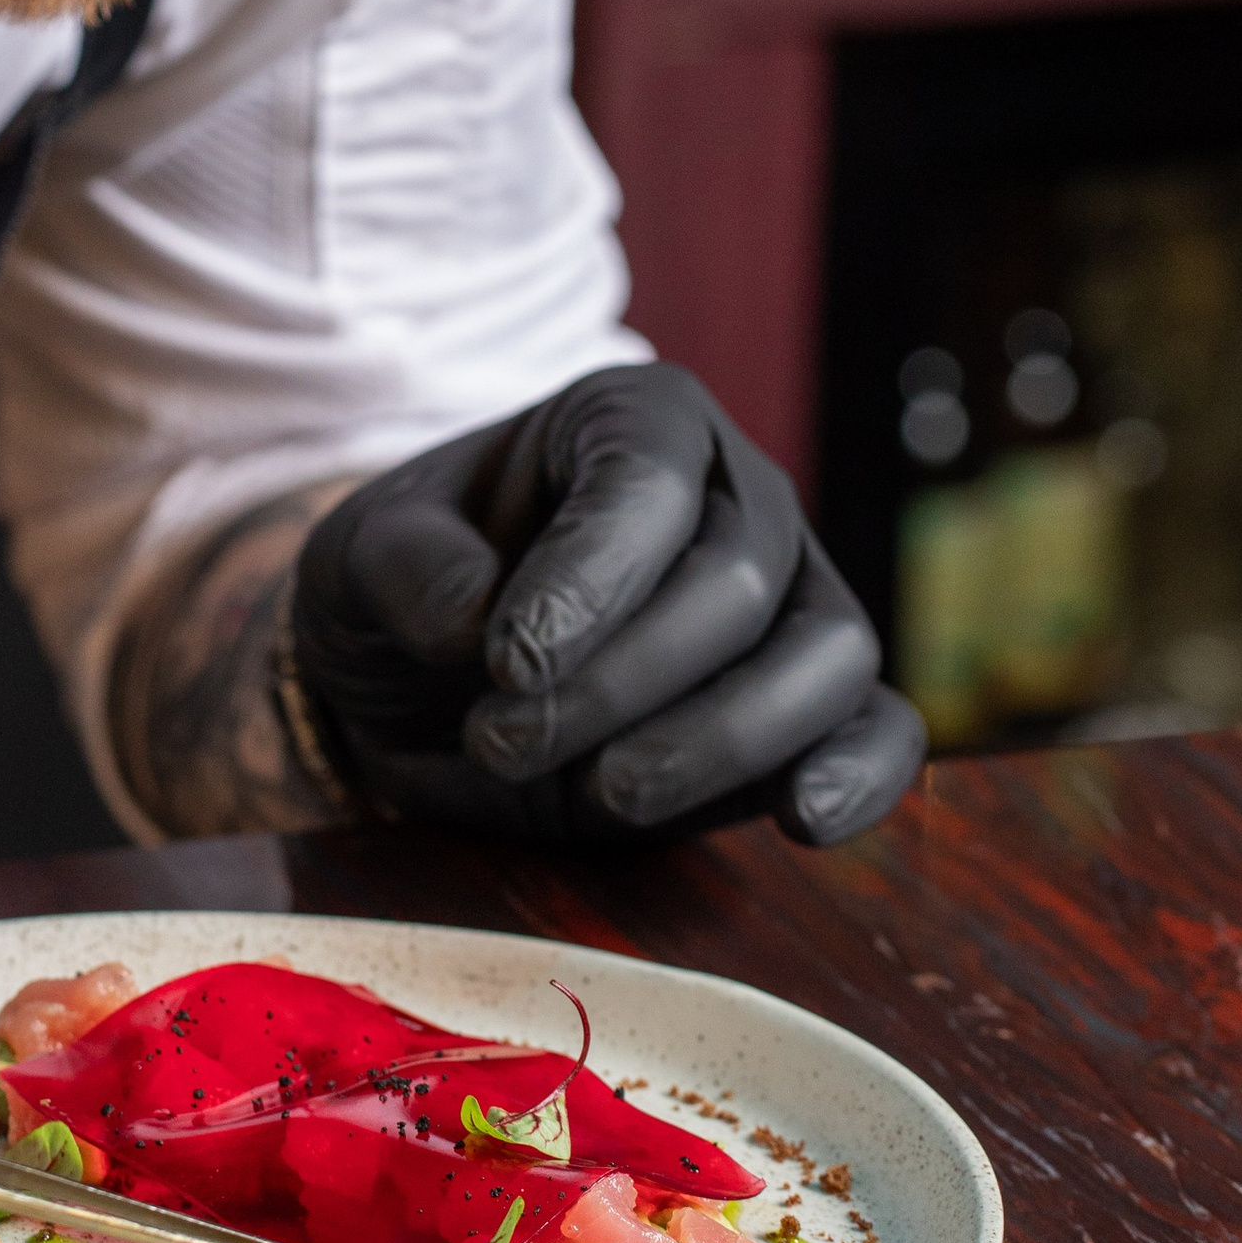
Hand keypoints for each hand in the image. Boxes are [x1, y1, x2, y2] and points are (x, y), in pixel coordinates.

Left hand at [289, 361, 923, 846]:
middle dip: (618, 680)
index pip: (646, 481)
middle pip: (735, 579)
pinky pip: (881, 727)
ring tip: (605, 791)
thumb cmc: (410, 590)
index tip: (506, 663)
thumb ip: (407, 569)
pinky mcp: (810, 707)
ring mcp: (788, 598)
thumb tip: (474, 623)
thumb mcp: (360, 556)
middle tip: (502, 741)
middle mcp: (733, 495)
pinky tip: (802, 819)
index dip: (588, 577)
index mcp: (633, 422)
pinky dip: (861, 774)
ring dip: (718, 739)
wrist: (426, 687)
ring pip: (824, 654)